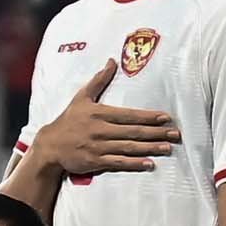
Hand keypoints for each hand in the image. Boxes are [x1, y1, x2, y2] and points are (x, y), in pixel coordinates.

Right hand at [23, 60, 178, 182]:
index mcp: (99, 113)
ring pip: (129, 147)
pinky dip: (134, 163)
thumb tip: (112, 61)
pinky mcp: (96, 161)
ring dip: (150, 148)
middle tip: (175, 134)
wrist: (50, 146)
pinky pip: (118, 162)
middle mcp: (101, 130)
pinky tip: (149, 164)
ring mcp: (99, 147)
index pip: (129, 115)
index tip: (165, 118)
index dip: (148, 116)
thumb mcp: (81, 97)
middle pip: (133, 132)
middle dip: (156, 133)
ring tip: (167, 148)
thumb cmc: (68, 120)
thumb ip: (99, 80)